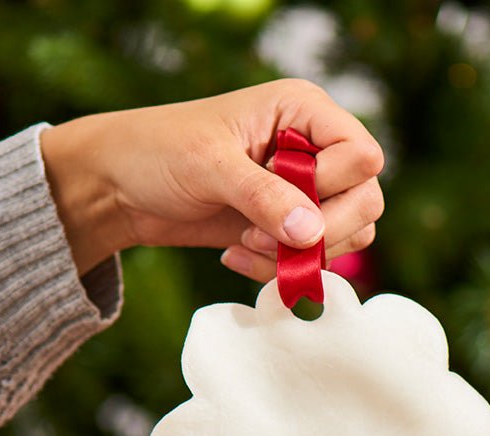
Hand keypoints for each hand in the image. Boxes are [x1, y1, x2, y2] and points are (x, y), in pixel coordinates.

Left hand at [40, 79, 383, 280]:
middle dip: (320, 230)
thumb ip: (263, 196)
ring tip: (247, 245)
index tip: (281, 190)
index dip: (331, 184)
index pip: (362, 155)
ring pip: (351, 236)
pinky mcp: (294, 227)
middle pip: (367, 201)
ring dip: (300, 254)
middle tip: (264, 235)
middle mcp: (317, 148)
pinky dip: (283, 270)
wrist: (122, 189)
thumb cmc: (158, 152)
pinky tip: (238, 256)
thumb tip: (312, 234)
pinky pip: (319, 259)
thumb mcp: (209, 165)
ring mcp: (309, 190)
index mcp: (304, 111)